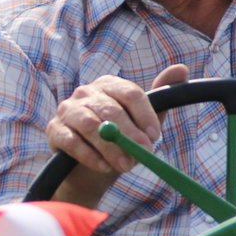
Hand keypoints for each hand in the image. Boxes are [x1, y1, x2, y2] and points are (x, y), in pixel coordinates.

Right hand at [47, 63, 190, 177]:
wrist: (90, 167)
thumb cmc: (119, 138)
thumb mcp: (142, 121)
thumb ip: (160, 98)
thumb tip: (181, 68)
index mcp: (109, 84)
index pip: (130, 93)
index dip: (144, 115)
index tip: (155, 136)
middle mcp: (86, 92)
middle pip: (111, 110)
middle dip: (130, 135)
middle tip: (144, 155)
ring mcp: (68, 109)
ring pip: (91, 127)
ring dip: (112, 149)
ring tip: (126, 166)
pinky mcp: (54, 130)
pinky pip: (72, 142)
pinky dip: (90, 156)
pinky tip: (104, 167)